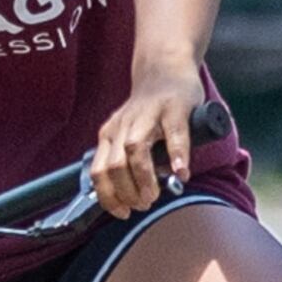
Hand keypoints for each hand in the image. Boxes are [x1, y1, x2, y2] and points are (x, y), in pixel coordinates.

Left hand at [89, 62, 209, 218]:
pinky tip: (183, 172)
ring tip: (155, 195)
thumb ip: (128, 162)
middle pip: (114, 165)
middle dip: (126, 192)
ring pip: (136, 150)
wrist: (165, 69)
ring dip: (144, 178)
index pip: (98, 172)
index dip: (107, 197)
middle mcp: (123, 125)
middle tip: (142, 204)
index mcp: (110, 135)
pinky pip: (174, 134)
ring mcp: (148, 115)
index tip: (121, 213)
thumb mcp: (129, 135)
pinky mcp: (174, 108)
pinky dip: (177, 155)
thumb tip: (135, 198)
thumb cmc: (149, 111)